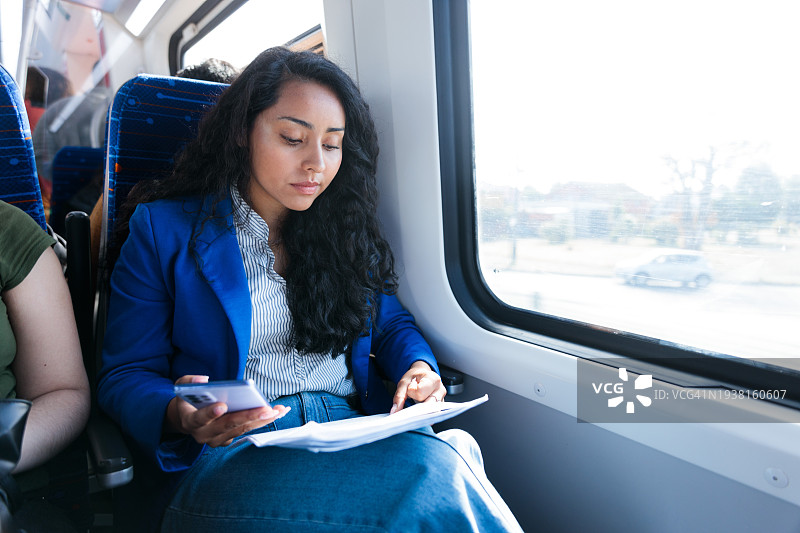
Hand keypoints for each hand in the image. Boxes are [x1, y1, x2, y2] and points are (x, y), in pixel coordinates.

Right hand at [165, 375, 289, 446]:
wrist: (186, 418)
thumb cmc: (188, 400)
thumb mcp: (182, 386)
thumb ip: (189, 382)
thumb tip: (204, 380)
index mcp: (190, 421)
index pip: (199, 419)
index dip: (210, 414)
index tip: (222, 406)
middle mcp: (204, 434)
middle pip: (228, 425)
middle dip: (248, 416)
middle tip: (266, 409)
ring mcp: (217, 440)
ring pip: (241, 430)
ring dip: (261, 420)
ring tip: (278, 410)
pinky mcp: (228, 439)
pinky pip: (246, 430)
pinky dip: (261, 422)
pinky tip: (276, 412)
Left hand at [391, 361, 446, 413]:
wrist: (422, 375)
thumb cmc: (414, 377)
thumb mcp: (404, 382)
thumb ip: (399, 396)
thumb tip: (394, 412)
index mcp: (432, 379)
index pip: (420, 392)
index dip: (411, 393)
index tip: (409, 390)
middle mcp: (440, 390)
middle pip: (428, 405)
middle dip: (417, 408)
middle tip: (409, 404)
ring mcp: (442, 399)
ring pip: (431, 412)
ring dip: (421, 413)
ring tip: (414, 406)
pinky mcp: (440, 406)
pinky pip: (432, 414)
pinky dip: (424, 415)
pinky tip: (419, 413)